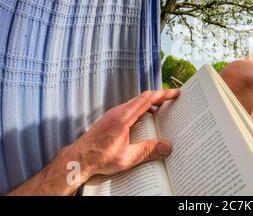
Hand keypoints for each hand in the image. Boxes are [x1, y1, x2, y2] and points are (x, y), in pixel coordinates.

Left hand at [7, 89, 179, 195]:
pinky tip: (145, 121)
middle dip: (160, 97)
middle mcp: (118, 112)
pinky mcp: (111, 119)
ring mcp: (114, 114)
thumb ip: (148, 151)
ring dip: (150, 104)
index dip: (163, 94)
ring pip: (136, 103)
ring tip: (162, 111)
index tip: (175, 93)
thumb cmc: (98, 158)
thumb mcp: (127, 157)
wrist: (78, 158)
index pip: (146, 99)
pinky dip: (142, 110)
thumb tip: (167, 147)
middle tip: (173, 99)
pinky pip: (130, 109)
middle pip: (143, 98)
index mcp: (123, 117)